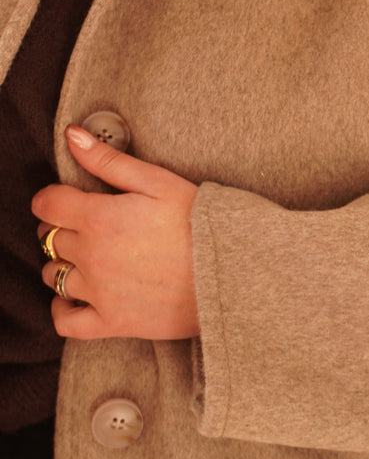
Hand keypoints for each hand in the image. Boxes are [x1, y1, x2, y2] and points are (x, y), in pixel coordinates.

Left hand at [34, 125, 198, 339]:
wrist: (231, 272)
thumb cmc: (199, 222)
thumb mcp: (157, 181)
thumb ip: (108, 160)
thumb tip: (72, 136)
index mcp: (99, 217)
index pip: (47, 204)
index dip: (52, 197)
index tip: (66, 198)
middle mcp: (92, 256)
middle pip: (49, 238)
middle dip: (61, 227)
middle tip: (85, 223)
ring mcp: (100, 292)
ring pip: (53, 276)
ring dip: (62, 263)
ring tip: (87, 256)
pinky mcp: (112, 322)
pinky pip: (66, 321)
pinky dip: (62, 309)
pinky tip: (75, 296)